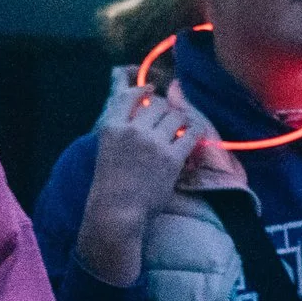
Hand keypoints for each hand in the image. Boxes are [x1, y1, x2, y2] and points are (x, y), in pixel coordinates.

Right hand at [75, 69, 206, 286]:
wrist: (116, 212)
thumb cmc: (109, 184)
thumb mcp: (106, 147)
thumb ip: (121, 127)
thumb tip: (141, 104)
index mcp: (113, 126)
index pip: (130, 94)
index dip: (144, 88)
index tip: (152, 88)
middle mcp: (133, 130)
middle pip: (158, 103)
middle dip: (165, 109)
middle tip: (168, 119)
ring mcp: (153, 143)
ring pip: (176, 115)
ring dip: (180, 120)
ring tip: (180, 129)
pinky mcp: (172, 158)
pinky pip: (192, 133)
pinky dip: (195, 130)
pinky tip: (195, 134)